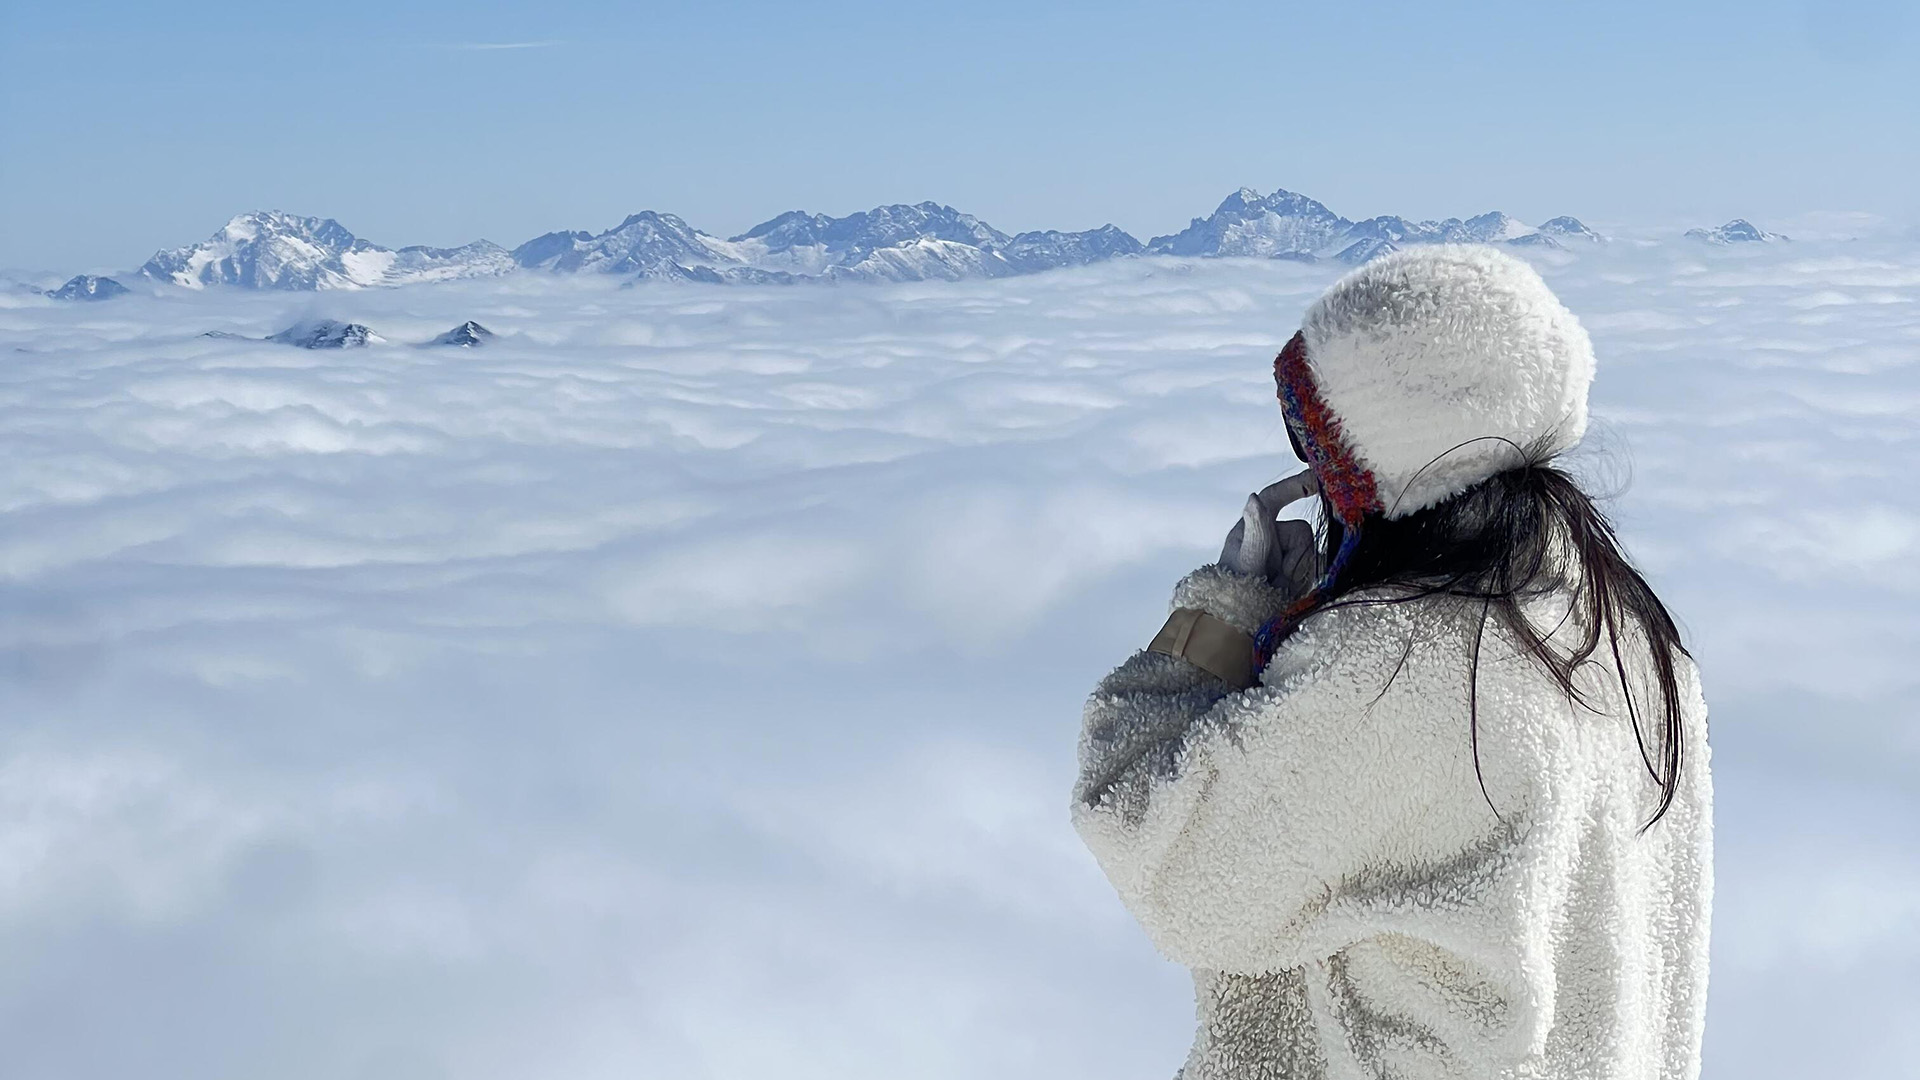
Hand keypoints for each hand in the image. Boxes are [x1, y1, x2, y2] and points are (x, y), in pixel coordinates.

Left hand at [1217, 470, 1320, 596]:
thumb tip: (1255, 498)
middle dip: (1293, 557)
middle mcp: (1272, 536)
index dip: (1295, 485)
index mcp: (1255, 526)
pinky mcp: (1296, 571)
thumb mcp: (1247, 557)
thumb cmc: (1234, 587)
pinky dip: (1302, 581)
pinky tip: (1286, 590)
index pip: (1275, 497)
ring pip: (1310, 553)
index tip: (1316, 480)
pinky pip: (1313, 569)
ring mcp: (1285, 554)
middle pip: (1303, 533)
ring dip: (1296, 572)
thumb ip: (1257, 529)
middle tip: (1275, 575)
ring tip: (1276, 585)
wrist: (1239, 617)